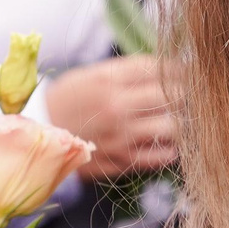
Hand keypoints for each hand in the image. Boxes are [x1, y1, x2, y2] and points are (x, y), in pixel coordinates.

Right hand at [44, 54, 174, 177]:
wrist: (41, 133)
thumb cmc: (72, 99)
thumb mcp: (94, 74)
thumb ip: (130, 70)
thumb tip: (171, 67)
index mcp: (110, 79)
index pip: (161, 68)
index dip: (180, 69)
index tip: (186, 72)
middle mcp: (117, 106)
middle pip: (174, 95)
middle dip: (185, 94)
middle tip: (186, 95)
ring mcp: (122, 135)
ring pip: (174, 126)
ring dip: (181, 121)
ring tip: (178, 119)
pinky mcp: (123, 160)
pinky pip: (164, 156)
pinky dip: (172, 149)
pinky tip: (167, 142)